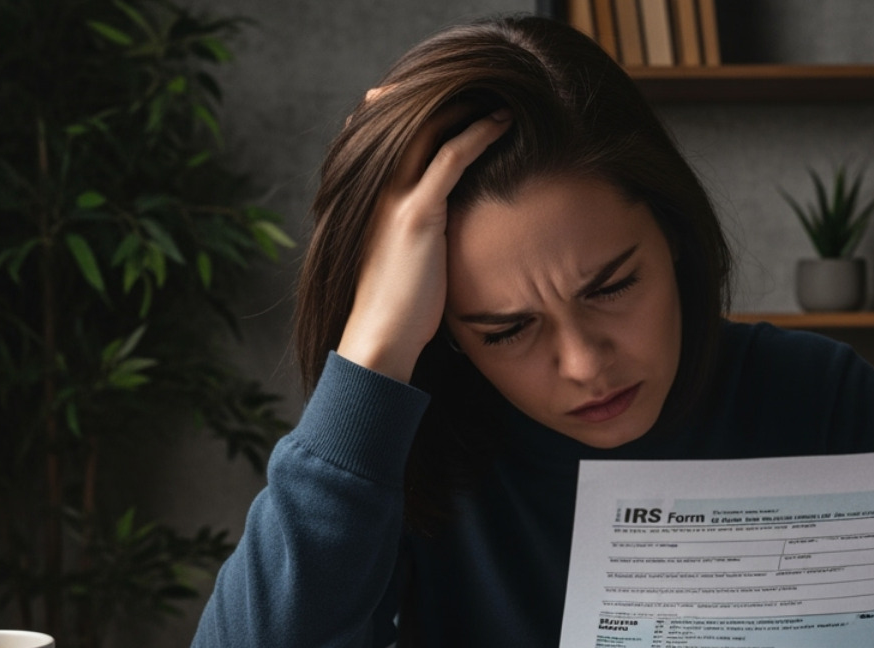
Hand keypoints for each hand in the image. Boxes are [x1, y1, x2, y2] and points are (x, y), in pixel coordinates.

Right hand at [336, 100, 512, 382]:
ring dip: (464, 107)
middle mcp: (377, 190)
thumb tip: (446, 235)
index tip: (445, 99)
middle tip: (476, 83)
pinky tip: (501, 122)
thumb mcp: (407, 261)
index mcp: (372, 198)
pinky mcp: (417, 213)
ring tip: (495, 94)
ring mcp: (395, 198)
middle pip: (406, 122)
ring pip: (428, 130)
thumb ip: (421, 234)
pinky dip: (478, 134)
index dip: (414, 111)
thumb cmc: (399, 310)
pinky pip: (450, 158)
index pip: (391, 136)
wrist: (379, 339)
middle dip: (439, 99)